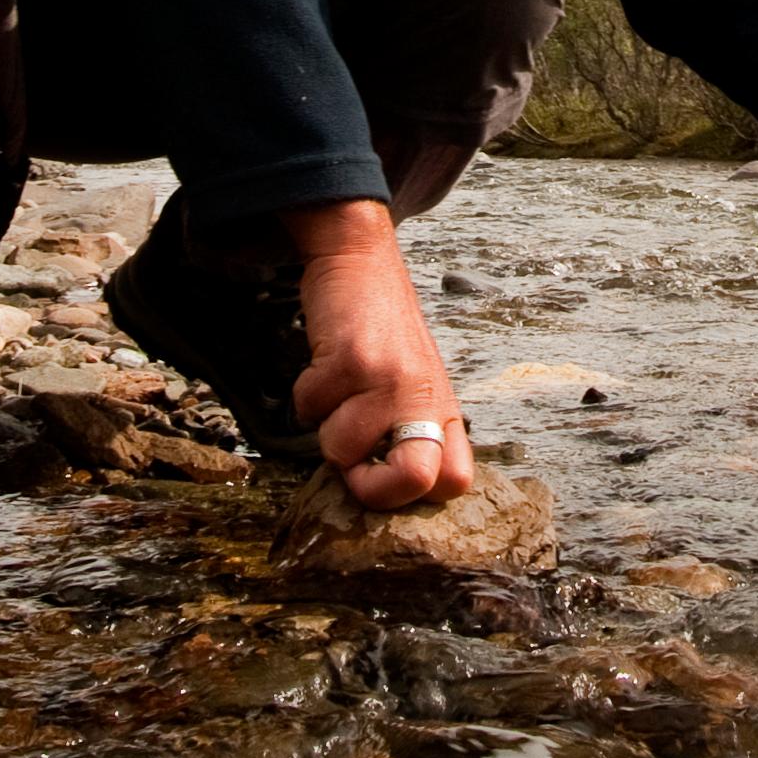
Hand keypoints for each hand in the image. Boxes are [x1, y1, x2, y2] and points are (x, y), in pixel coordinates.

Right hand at [283, 198, 475, 510]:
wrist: (363, 261)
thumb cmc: (385, 330)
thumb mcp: (417, 384)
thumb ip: (413, 432)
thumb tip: (385, 492)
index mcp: (443, 410)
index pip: (453, 483)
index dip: (411, 496)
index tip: (381, 476)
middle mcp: (425, 398)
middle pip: (415, 480)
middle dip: (369, 487)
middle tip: (350, 461)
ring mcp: (391, 380)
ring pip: (341, 449)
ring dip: (323, 426)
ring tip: (336, 390)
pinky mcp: (353, 360)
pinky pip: (310, 407)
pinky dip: (304, 393)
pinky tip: (323, 364)